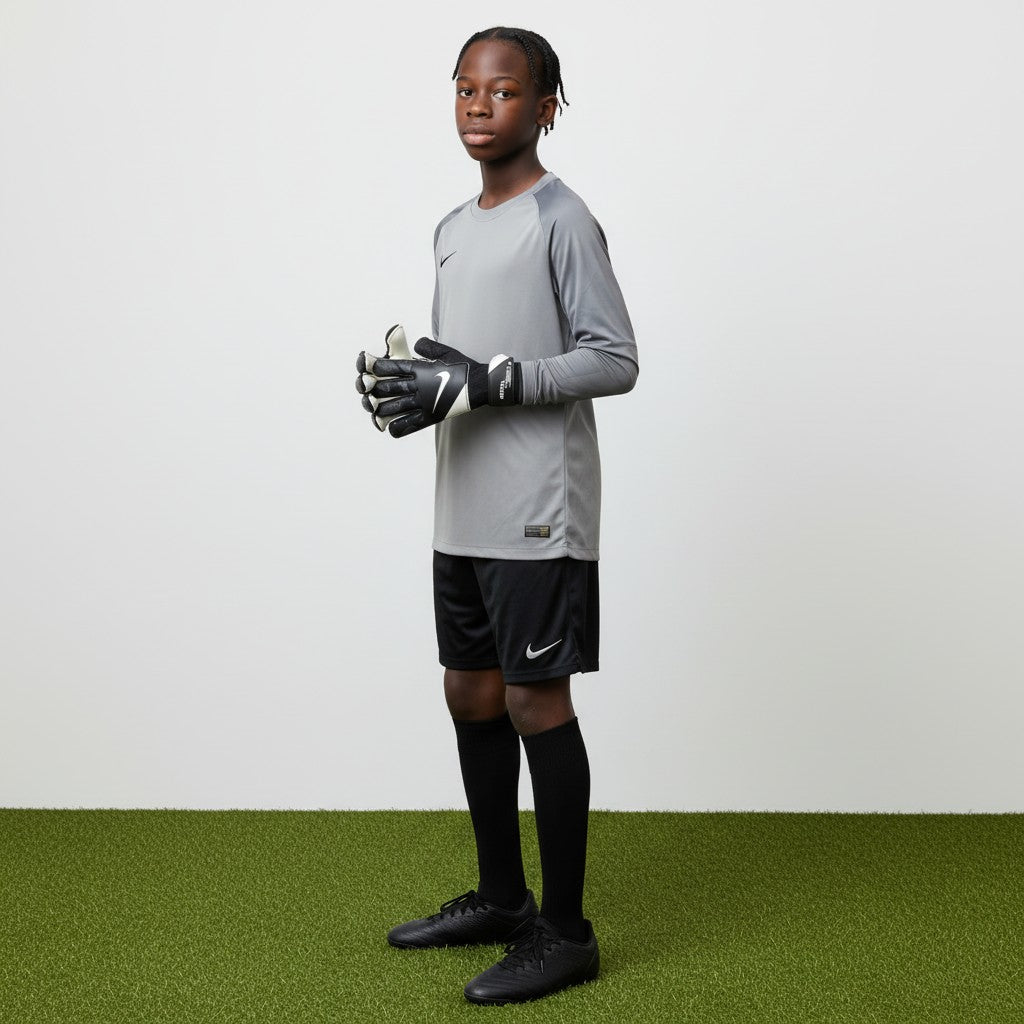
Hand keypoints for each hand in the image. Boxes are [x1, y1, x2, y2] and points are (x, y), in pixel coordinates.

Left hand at [355, 325, 519, 437]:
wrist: (481, 385)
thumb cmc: (462, 366)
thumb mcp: (444, 351)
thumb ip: (427, 346)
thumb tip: (416, 343)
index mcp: (420, 368)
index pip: (390, 366)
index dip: (373, 365)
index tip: (364, 365)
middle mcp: (419, 385)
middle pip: (387, 387)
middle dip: (372, 388)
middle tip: (365, 389)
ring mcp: (424, 402)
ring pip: (394, 407)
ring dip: (379, 409)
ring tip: (373, 409)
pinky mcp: (431, 416)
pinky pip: (409, 425)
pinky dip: (397, 428)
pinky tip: (390, 427)